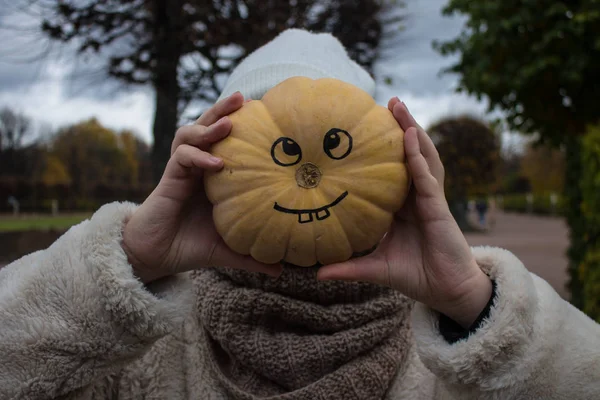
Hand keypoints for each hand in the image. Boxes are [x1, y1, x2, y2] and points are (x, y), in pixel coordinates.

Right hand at [122, 93, 281, 282]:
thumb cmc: (192, 246)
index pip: (227, 142)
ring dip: (208, 124)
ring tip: (229, 122)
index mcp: (215, 176)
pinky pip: (181, 157)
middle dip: (224, 110)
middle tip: (246, 97)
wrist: (157, 257)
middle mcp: (199, 168)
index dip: (242, 126)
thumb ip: (253, 256)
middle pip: (208, 127)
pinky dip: (197, 156)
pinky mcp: (169, 178)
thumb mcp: (229, 249)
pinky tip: (214, 163)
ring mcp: (182, 171)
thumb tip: (283, 269)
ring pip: (190, 133)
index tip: (266, 115)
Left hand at [318, 98, 491, 327]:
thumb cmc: (415, 276)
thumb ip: (348, 267)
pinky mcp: (438, 207)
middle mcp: (416, 197)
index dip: (382, 148)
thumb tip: (316, 273)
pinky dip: (417, 156)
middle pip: (409, 154)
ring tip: (398, 105)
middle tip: (386, 101)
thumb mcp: (375, 268)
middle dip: (400, 127)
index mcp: (402, 207)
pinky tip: (409, 137)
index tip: (364, 128)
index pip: (392, 170)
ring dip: (411, 130)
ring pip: (422, 157)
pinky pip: (426, 177)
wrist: (447, 292)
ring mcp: (429, 199)